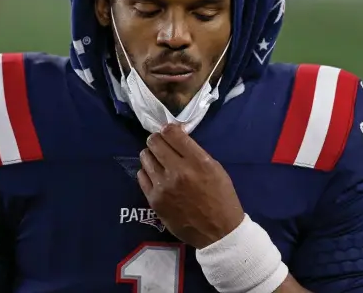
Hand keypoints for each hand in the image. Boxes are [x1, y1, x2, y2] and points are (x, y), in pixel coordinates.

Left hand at [137, 123, 244, 248]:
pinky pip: (142, 175)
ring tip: (159, 161)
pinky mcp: (154, 200)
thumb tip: (176, 135)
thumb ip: (195, 151)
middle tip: (162, 145)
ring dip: (152, 155)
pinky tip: (157, 176)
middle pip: (154, 141)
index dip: (169, 129)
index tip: (170, 133)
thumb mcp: (215, 168)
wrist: (218, 233)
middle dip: (158, 140)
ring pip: (145, 156)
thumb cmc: (221, 198)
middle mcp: (178, 171)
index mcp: (197, 161)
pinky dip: (148, 172)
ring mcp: (163, 186)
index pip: (171, 132)